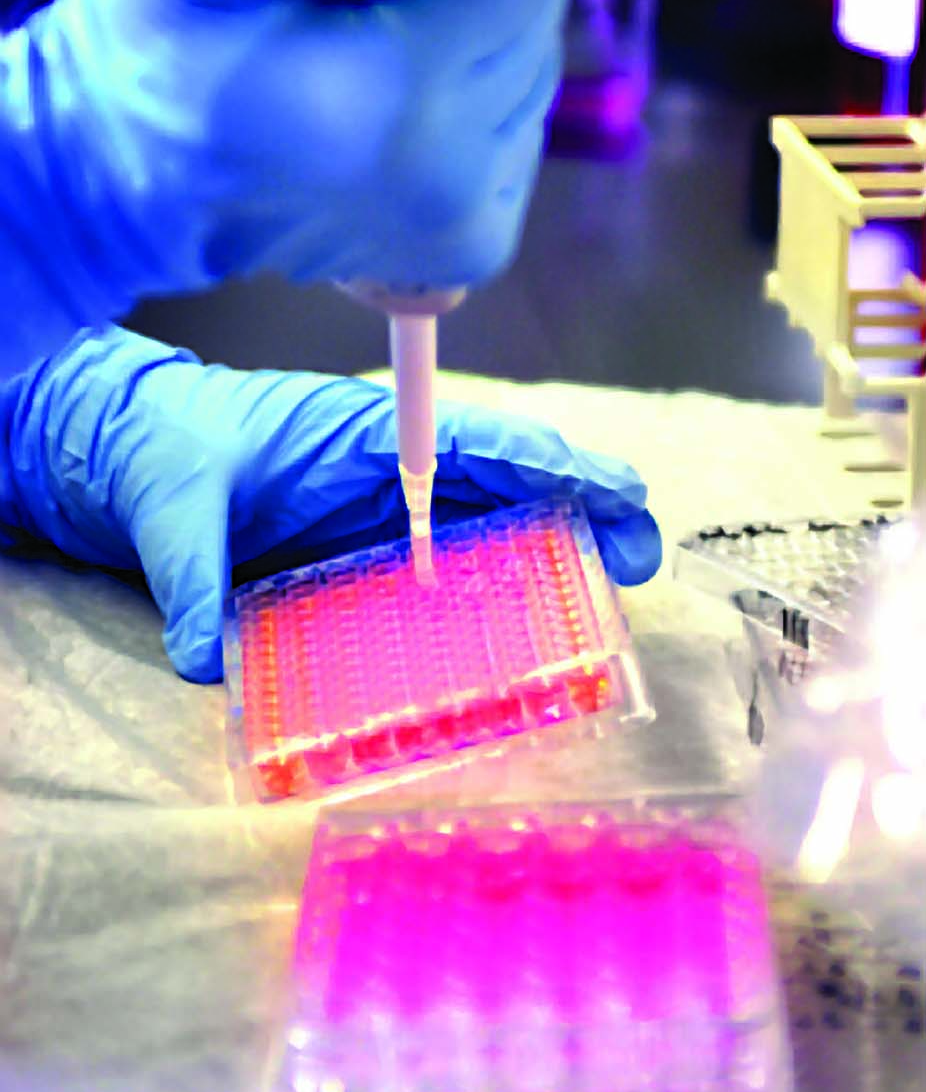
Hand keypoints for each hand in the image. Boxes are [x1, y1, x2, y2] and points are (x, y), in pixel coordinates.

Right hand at [0, 0, 567, 371]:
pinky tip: (400, 121)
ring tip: (369, 64)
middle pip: (535, 32)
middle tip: (367, 6)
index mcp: (392, 90)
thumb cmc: (159, 51)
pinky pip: (518, 151)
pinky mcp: (465, 251)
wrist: (127, 181)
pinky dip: (478, 124)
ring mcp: (458, 224)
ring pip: (531, 89)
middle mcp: (443, 174)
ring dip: (473, 59)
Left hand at [0, 328, 660, 682]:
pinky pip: (450, 560)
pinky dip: (500, 582)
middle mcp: (388, 468)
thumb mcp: (174, 503)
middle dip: (581, 509)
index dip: (551, 466)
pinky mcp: (369, 544)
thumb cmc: (163, 448)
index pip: (473, 440)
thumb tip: (205, 658)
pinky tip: (530, 622)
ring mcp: (384, 508)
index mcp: (360, 433)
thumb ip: (191, 574)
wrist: (130, 447)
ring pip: (490, 520)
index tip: (614, 494)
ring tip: (612, 592)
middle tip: (640, 555)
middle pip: (505, 480)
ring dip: (555, 551)